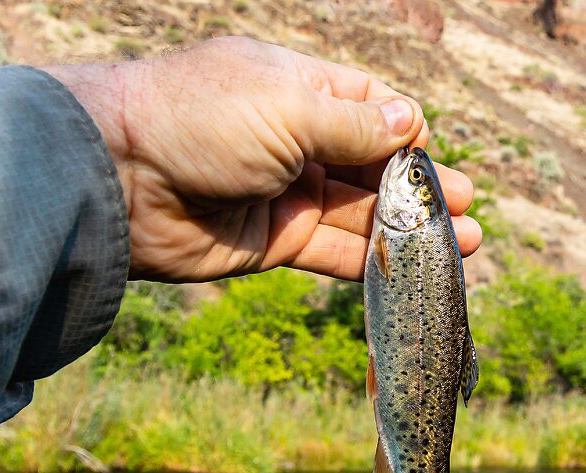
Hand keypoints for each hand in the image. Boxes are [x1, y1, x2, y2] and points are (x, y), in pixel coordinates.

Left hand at [45, 37, 480, 282]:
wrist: (120, 179)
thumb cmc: (202, 120)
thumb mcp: (289, 106)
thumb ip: (355, 124)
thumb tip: (410, 125)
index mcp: (300, 90)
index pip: (371, 108)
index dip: (405, 133)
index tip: (426, 157)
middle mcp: (297, 140)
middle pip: (373, 166)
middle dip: (419, 188)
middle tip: (465, 209)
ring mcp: (288, 193)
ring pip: (361, 214)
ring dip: (408, 231)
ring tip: (465, 243)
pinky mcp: (275, 242)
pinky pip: (334, 252)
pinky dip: (372, 262)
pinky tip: (413, 268)